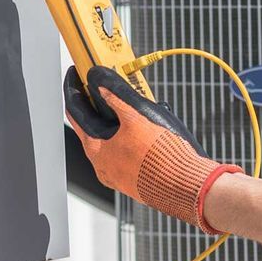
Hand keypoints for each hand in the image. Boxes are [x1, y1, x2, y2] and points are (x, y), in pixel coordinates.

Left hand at [64, 66, 241, 233]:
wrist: (186, 187)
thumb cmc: (161, 157)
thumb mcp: (136, 118)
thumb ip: (116, 97)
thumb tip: (99, 81)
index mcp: (96, 150)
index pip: (75, 112)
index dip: (75, 89)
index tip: (77, 73)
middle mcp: (103, 165)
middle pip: (93, 126)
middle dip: (100, 103)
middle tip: (107, 85)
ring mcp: (119, 174)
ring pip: (113, 140)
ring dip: (119, 120)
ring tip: (135, 105)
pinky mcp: (136, 178)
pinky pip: (128, 152)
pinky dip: (132, 137)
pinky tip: (148, 129)